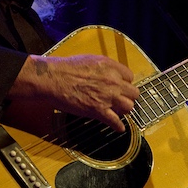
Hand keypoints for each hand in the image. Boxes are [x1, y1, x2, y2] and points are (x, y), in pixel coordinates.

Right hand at [8, 54, 138, 131]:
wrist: (53, 79)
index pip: (129, 76)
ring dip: (123, 110)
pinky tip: (118, 128)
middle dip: (127, 97)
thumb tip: (108, 74)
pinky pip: (116, 122)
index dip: (124, 83)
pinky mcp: (98, 110)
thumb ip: (104, 68)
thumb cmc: (66, 68)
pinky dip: (118, 126)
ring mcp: (107, 97)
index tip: (120, 87)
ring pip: (128, 107)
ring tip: (117, 111)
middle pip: (133, 93)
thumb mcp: (90, 60)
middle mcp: (113, 81)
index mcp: (111, 67)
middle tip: (120, 99)